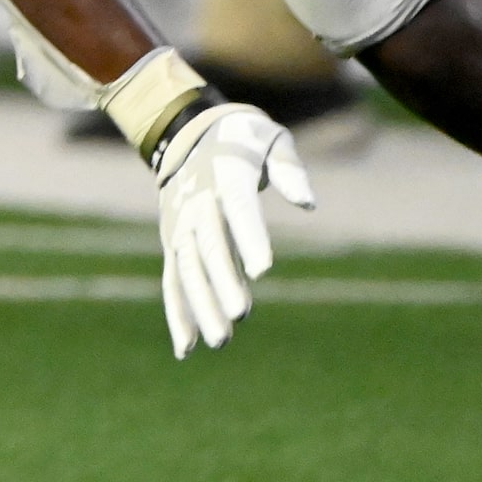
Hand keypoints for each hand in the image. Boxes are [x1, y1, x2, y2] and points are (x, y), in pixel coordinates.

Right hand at [155, 100, 315, 358]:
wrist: (188, 133)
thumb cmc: (244, 141)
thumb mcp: (270, 139)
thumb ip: (289, 169)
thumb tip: (308, 203)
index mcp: (226, 175)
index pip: (237, 206)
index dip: (248, 236)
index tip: (263, 269)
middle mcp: (197, 203)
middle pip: (208, 246)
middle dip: (223, 282)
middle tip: (241, 315)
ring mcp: (180, 226)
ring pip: (188, 270)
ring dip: (200, 306)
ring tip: (220, 341)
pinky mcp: (172, 242)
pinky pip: (173, 281)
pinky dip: (178, 314)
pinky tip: (187, 349)